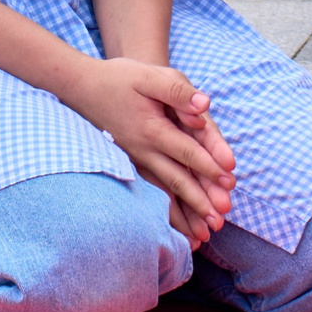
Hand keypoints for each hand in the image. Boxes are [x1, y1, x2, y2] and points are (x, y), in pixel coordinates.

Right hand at [58, 57, 236, 246]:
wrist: (82, 87)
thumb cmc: (119, 78)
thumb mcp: (148, 75)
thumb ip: (177, 91)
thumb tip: (204, 106)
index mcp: (153, 128)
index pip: (186, 150)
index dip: (209, 165)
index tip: (230, 180)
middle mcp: (144, 150)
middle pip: (177, 178)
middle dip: (201, 199)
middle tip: (221, 218)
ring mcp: (136, 160)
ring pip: (164, 190)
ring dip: (184, 213)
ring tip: (203, 237)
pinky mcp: (132, 163)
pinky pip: (151, 191)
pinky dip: (165, 212)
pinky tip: (178, 229)